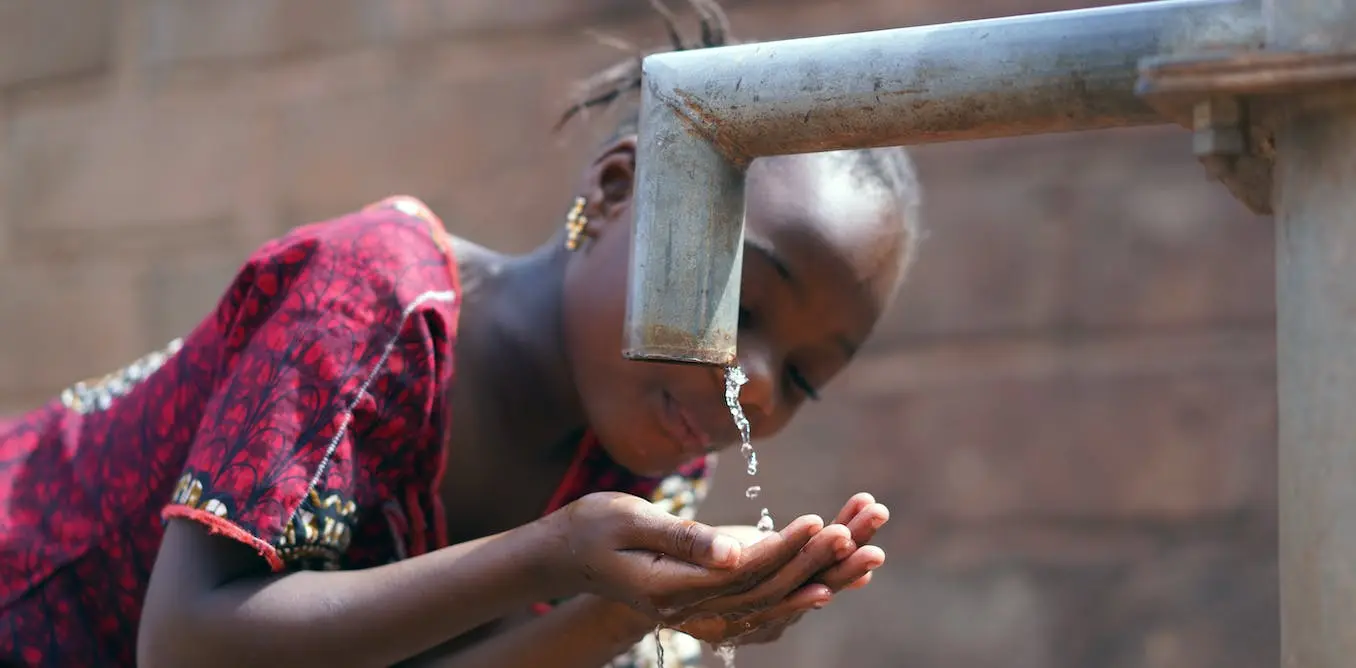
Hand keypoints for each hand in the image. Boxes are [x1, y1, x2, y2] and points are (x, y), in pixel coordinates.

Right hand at [546, 491, 826, 618]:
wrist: (569, 555)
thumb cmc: (594, 527)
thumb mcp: (631, 521)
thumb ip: (684, 538)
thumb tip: (733, 550)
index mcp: (672, 589)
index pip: (742, 572)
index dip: (783, 549)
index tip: (818, 523)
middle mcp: (689, 610)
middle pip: (764, 590)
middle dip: (813, 562)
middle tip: (854, 535)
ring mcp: (696, 614)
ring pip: (768, 601)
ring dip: (817, 579)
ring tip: (862, 557)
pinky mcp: (705, 605)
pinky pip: (759, 604)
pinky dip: (798, 592)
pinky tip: (831, 582)